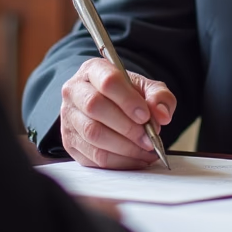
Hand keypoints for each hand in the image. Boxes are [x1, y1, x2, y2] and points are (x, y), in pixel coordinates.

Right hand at [59, 58, 174, 169]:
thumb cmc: (124, 94)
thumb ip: (159, 96)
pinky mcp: (69, 142)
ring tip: (146, 150)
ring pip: (93, 134)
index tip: (145, 116)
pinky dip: (119, 161)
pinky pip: (93, 156)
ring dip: (124, 147)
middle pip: (95, 107)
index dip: (128, 100)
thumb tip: (163, 114)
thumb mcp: (145, 88)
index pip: (107, 81)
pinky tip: (136, 159)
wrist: (106, 105)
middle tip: (149, 138)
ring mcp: (68, 118)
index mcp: (93, 70)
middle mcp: (74, 91)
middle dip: (127, 127)